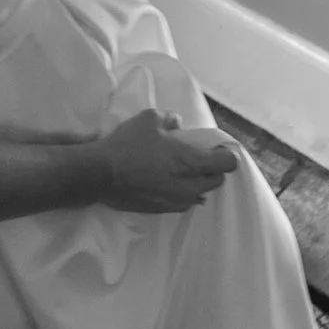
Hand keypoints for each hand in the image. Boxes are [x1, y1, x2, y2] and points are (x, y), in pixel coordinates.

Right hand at [91, 109, 238, 212]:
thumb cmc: (127, 144)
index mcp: (190, 161)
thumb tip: (177, 125)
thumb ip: (170, 119)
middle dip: (213, 169)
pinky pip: (183, 204)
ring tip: (182, 173)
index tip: (215, 149)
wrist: (101, 174)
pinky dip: (183, 194)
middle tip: (199, 159)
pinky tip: (169, 184)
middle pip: (217, 181)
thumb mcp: (149, 118)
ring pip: (201, 195)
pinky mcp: (163, 210)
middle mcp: (189, 185)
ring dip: (198, 183)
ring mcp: (176, 201)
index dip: (225, 154)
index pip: (227, 164)